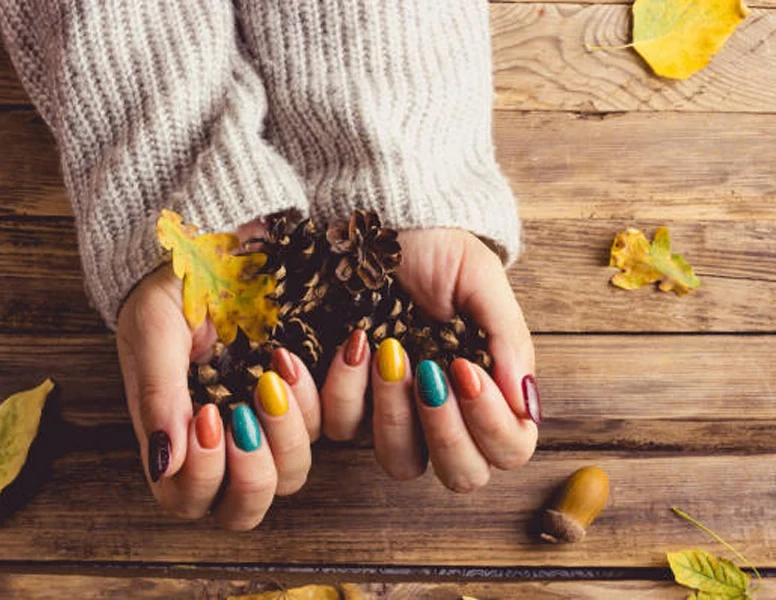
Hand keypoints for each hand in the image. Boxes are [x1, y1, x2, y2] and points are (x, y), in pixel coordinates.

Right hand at [116, 226, 322, 529]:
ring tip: (277, 370)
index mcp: (179, 437)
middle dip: (250, 472)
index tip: (208, 417)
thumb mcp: (156, 333)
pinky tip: (313, 355)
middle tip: (243, 415)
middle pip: (243, 508)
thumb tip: (162, 464)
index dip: (200, 478)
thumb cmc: (175, 290)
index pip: (186, 499)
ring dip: (289, 433)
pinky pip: (335, 425)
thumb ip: (157, 397)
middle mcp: (225, 444)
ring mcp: (270, 425)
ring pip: (291, 475)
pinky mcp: (310, 399)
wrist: (219, 243)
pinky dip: (330, 397)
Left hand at [320, 228, 538, 490]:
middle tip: (430, 373)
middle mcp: (445, 416)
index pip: (509, 448)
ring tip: (386, 350)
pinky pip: (340, 428)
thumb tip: (525, 402)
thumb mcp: (480, 280)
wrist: (377, 222)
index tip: (465, 368)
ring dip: (394, 412)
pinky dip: (343, 390)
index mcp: (488, 392)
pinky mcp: (347, 402)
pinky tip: (350, 344)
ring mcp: (394, 415)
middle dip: (445, 430)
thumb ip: (507, 339)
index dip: (492, 424)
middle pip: (461, 475)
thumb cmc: (437, 251)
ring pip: (400, 462)